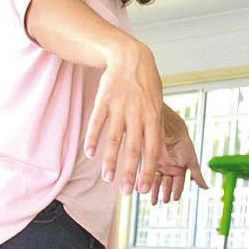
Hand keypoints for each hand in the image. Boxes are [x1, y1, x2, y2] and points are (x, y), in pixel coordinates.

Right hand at [86, 40, 164, 194]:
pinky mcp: (104, 100)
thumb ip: (154, 128)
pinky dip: (93, 138)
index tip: (144, 188)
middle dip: (130, 172)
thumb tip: (155, 154)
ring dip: (110, 160)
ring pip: (115, 138)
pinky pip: (97, 122)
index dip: (148, 170)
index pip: (153, 150)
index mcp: (154, 118)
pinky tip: (90, 153)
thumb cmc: (146, 84)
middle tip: (126, 192)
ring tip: (108, 178)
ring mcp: (120, 107)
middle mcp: (138, 114)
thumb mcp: (157, 106)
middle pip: (134, 148)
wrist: (130, 57)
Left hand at [151, 107, 209, 204]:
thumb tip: (206, 188)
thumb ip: (197, 175)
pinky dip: (143, 181)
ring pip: (156, 181)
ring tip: (153, 200)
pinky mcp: (147, 159)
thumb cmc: (182, 141)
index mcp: (180, 168)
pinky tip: (141, 187)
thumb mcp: (191, 160)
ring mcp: (158, 163)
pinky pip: (145, 173)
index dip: (176, 191)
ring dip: (155, 191)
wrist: (170, 127)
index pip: (178, 183)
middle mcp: (169, 167)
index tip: (174, 199)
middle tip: (163, 202)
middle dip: (165, 193)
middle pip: (167, 184)